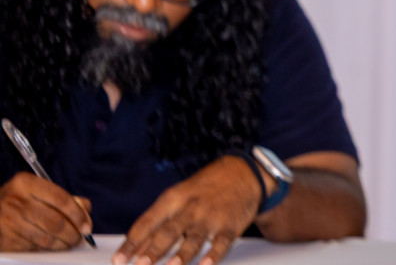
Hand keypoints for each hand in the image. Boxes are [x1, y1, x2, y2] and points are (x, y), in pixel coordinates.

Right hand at [0, 172, 92, 250]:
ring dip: (61, 244)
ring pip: (44, 238)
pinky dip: (45, 249)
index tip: (86, 225)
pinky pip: (32, 248)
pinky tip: (50, 246)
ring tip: (68, 243)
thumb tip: (85, 213)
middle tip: (79, 238)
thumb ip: (63, 197)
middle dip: (72, 233)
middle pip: (54, 222)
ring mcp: (8, 222)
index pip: (61, 199)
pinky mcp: (4, 239)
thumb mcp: (37, 189)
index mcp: (26, 184)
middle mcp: (16, 201)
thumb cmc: (19, 199)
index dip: (78, 215)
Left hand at [114, 156, 261, 264]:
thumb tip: (133, 249)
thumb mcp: (178, 197)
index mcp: (173, 199)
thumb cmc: (204, 188)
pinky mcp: (230, 225)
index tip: (118, 260)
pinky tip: (206, 264)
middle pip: (169, 231)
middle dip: (153, 249)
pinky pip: (221, 242)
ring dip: (181, 254)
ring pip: (194, 238)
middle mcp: (191, 208)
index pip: (147, 222)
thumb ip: (157, 223)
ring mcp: (211, 217)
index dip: (131, 242)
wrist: (243, 173)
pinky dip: (214, 254)